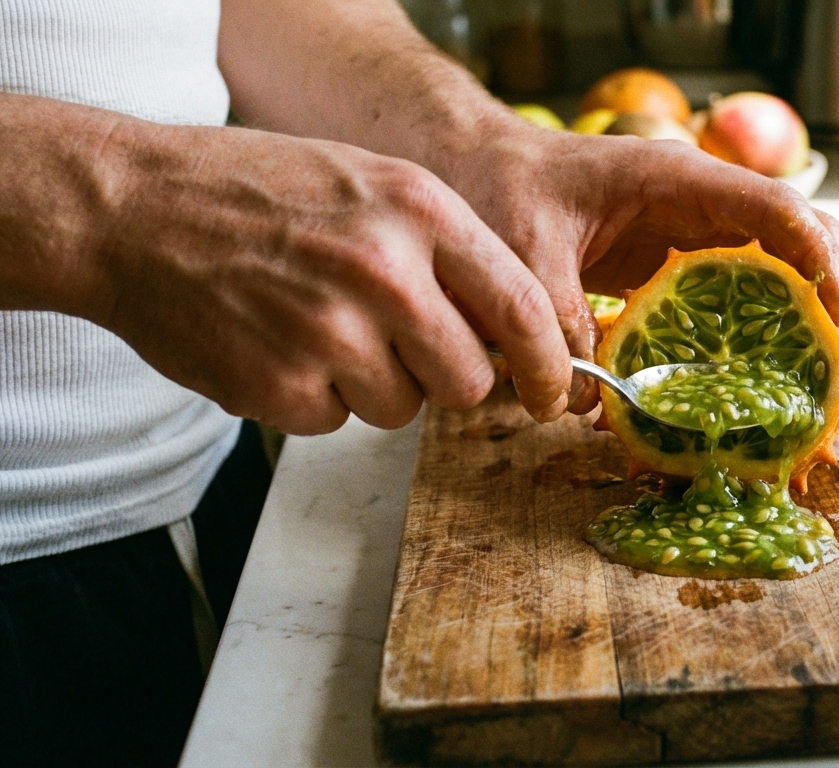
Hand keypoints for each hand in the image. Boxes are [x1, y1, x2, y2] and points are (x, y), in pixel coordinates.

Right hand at [83, 120, 571, 432]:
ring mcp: (330, 334)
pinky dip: (312, 396)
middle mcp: (384, 272)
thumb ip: (447, 248)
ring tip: (317, 326)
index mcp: (419, 212)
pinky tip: (277, 343)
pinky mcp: (281, 387)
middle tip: (400, 347)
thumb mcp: (373, 183)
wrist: (134, 210)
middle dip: (445, 380)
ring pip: (401, 409)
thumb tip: (513, 326)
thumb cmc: (258, 193)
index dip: (549, 366)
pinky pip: (334, 422)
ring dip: (372, 385)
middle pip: (469, 381)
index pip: (523, 309)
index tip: (553, 391)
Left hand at [433, 119, 838, 413]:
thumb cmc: (497, 188)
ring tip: (834, 377)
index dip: (821, 264)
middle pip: (797, 237)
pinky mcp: (673, 262)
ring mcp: (690, 230)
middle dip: (836, 294)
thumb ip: (555, 323)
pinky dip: (761, 330)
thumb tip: (584, 402)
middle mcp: (697, 199)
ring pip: (776, 264)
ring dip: (808, 316)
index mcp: (674, 178)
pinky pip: (735, 291)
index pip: (775, 211)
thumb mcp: (523, 254)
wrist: (472, 168)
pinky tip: (770, 376)